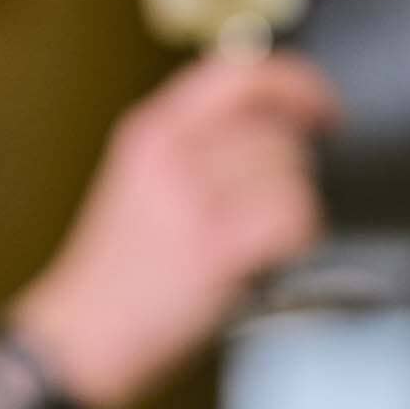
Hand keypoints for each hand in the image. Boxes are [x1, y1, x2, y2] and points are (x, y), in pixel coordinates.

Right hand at [10, 53, 340, 408]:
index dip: (295, 85)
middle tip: (280, 205)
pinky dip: (300, 238)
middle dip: (296, 173)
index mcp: (154, 130)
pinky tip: (277, 255)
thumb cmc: (122, 273)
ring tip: (267, 239)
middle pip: (275, 133)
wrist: (87, 333)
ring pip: (291, 177)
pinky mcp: (216, 249)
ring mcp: (193, 200)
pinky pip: (291, 219)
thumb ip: (197, 148)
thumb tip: (273, 133)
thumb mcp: (144, 183)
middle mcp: (173, 155)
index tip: (321, 106)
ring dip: (296, 210)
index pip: (239, 75)